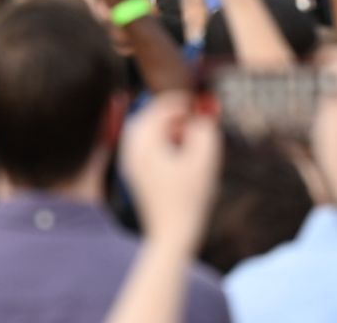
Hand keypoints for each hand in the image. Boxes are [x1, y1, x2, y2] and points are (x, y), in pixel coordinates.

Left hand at [121, 92, 221, 251]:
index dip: (180, 102)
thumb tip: (200, 116)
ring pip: (143, 131)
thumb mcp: (204, 159)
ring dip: (164, 126)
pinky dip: (159, 140)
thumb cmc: (188, 198)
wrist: (171, 234)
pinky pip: (143, 145)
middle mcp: (132, 151)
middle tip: (191, 114)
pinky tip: (177, 151)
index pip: (158, 109)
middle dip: (169, 112)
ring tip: (186, 134)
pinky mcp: (136, 174)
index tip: (198, 103)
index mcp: (145, 144)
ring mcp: (131, 164)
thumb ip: (204, 129)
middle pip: (146, 117)